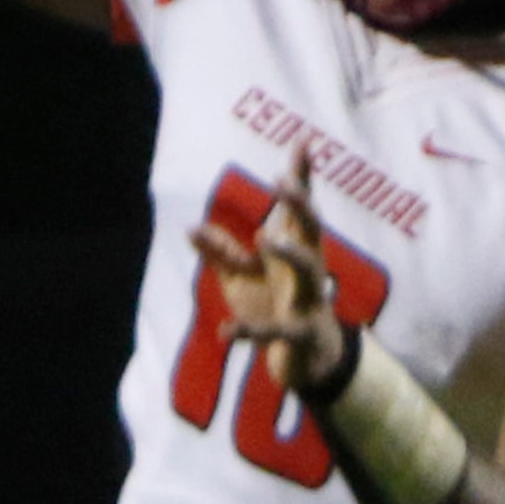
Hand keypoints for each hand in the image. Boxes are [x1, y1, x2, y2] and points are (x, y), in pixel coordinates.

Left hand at [190, 149, 350, 392]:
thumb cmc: (277, 306)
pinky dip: (250, 330)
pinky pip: (277, 331)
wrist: (309, 361)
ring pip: (307, 270)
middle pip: (312, 228)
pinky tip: (225, 331)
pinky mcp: (300, 334)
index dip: (302, 177)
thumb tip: (192, 228)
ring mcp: (308, 300)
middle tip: (282, 181)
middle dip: (300, 204)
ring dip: (288, 253)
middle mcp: (308, 268)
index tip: (303, 142)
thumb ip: (222, 253)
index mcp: (296, 250)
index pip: (300, 209)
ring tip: (263, 238)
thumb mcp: (244, 279)